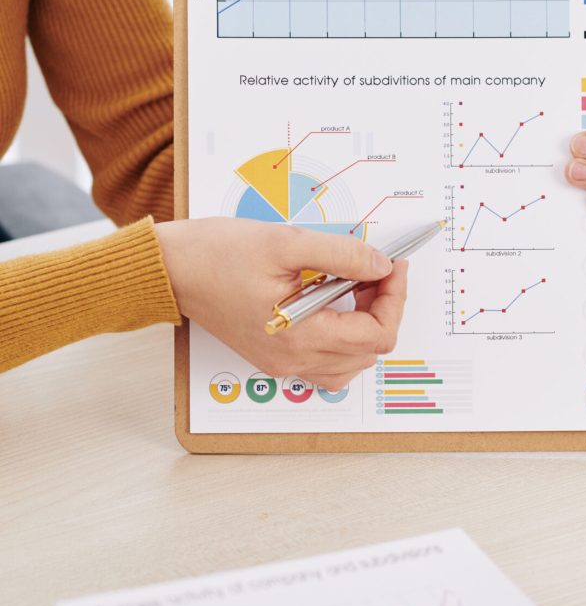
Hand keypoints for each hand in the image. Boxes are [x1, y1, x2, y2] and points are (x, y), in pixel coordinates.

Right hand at [156, 219, 407, 390]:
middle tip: (376, 268)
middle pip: (369, 351)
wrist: (171, 270)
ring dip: (365, 326)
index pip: (376, 335)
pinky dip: (342, 337)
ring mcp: (282, 363)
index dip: (394, 298)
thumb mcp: (286, 242)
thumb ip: (342, 254)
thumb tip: (380, 265)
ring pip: (351, 363)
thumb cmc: (215, 254)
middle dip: (383, 307)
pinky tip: (334, 302)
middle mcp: (292, 359)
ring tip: (356, 285)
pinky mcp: (274, 356)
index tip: (393, 265)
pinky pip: (326, 362)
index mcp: (299, 336)